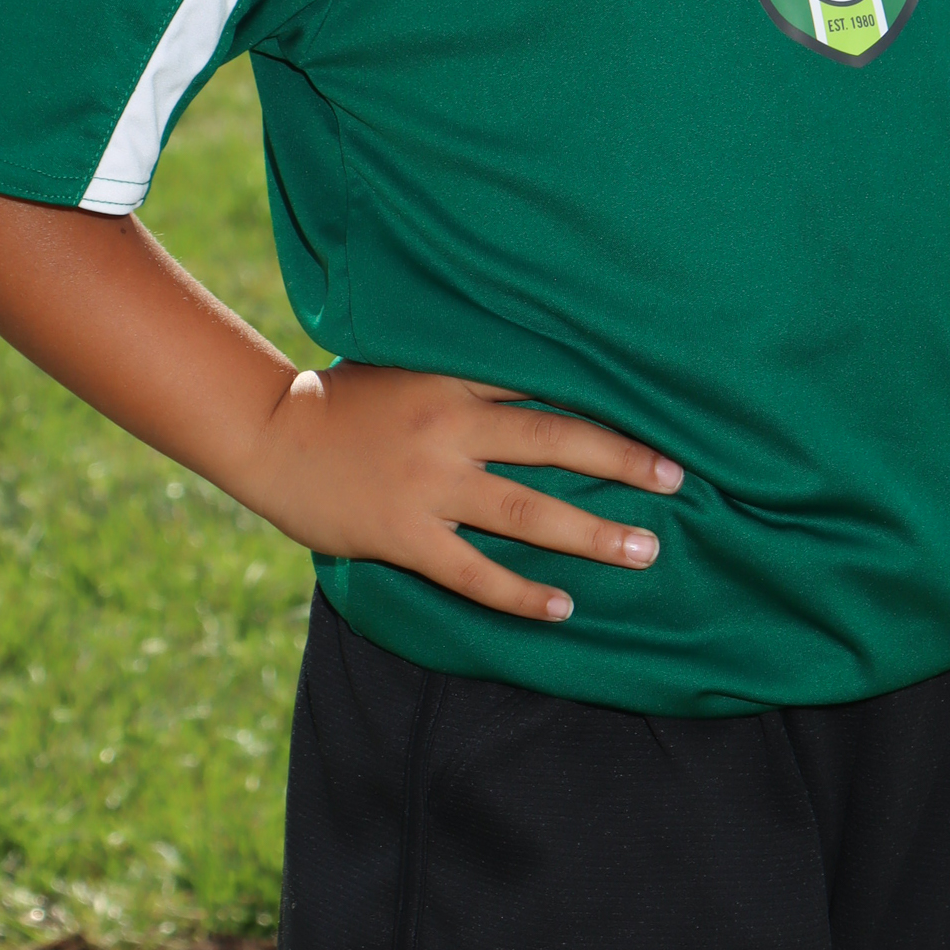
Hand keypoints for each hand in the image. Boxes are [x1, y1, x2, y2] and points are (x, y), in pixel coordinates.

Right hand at [0, 115, 679, 628]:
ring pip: (529, 514)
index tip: (674, 407)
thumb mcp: (412, 356)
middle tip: (681, 479)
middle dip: (626, 463)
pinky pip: (475, 572)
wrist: (269, 435)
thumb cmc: (350, 395)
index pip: (551, 383)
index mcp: (459, 375)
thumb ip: (475, 359)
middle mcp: (453, 427)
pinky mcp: (405, 536)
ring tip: (648, 552)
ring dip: (593, 537)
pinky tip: (565, 610)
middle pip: (558, 442)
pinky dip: (523, 594)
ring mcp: (429, 486)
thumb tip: (549, 340)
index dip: (615, 396)